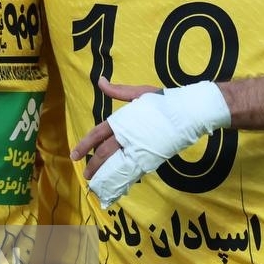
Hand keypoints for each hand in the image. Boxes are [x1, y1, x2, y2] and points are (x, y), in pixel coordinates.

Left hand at [70, 79, 229, 207]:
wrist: (188, 113)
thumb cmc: (165, 100)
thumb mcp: (140, 92)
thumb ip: (118, 91)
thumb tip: (101, 80)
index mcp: (122, 121)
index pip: (97, 134)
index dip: (84, 145)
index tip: (74, 155)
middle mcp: (127, 137)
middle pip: (104, 153)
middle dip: (93, 165)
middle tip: (86, 174)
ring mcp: (139, 149)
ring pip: (116, 165)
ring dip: (105, 174)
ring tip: (96, 182)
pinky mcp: (151, 159)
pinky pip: (133, 170)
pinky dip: (123, 177)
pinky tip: (117, 183)